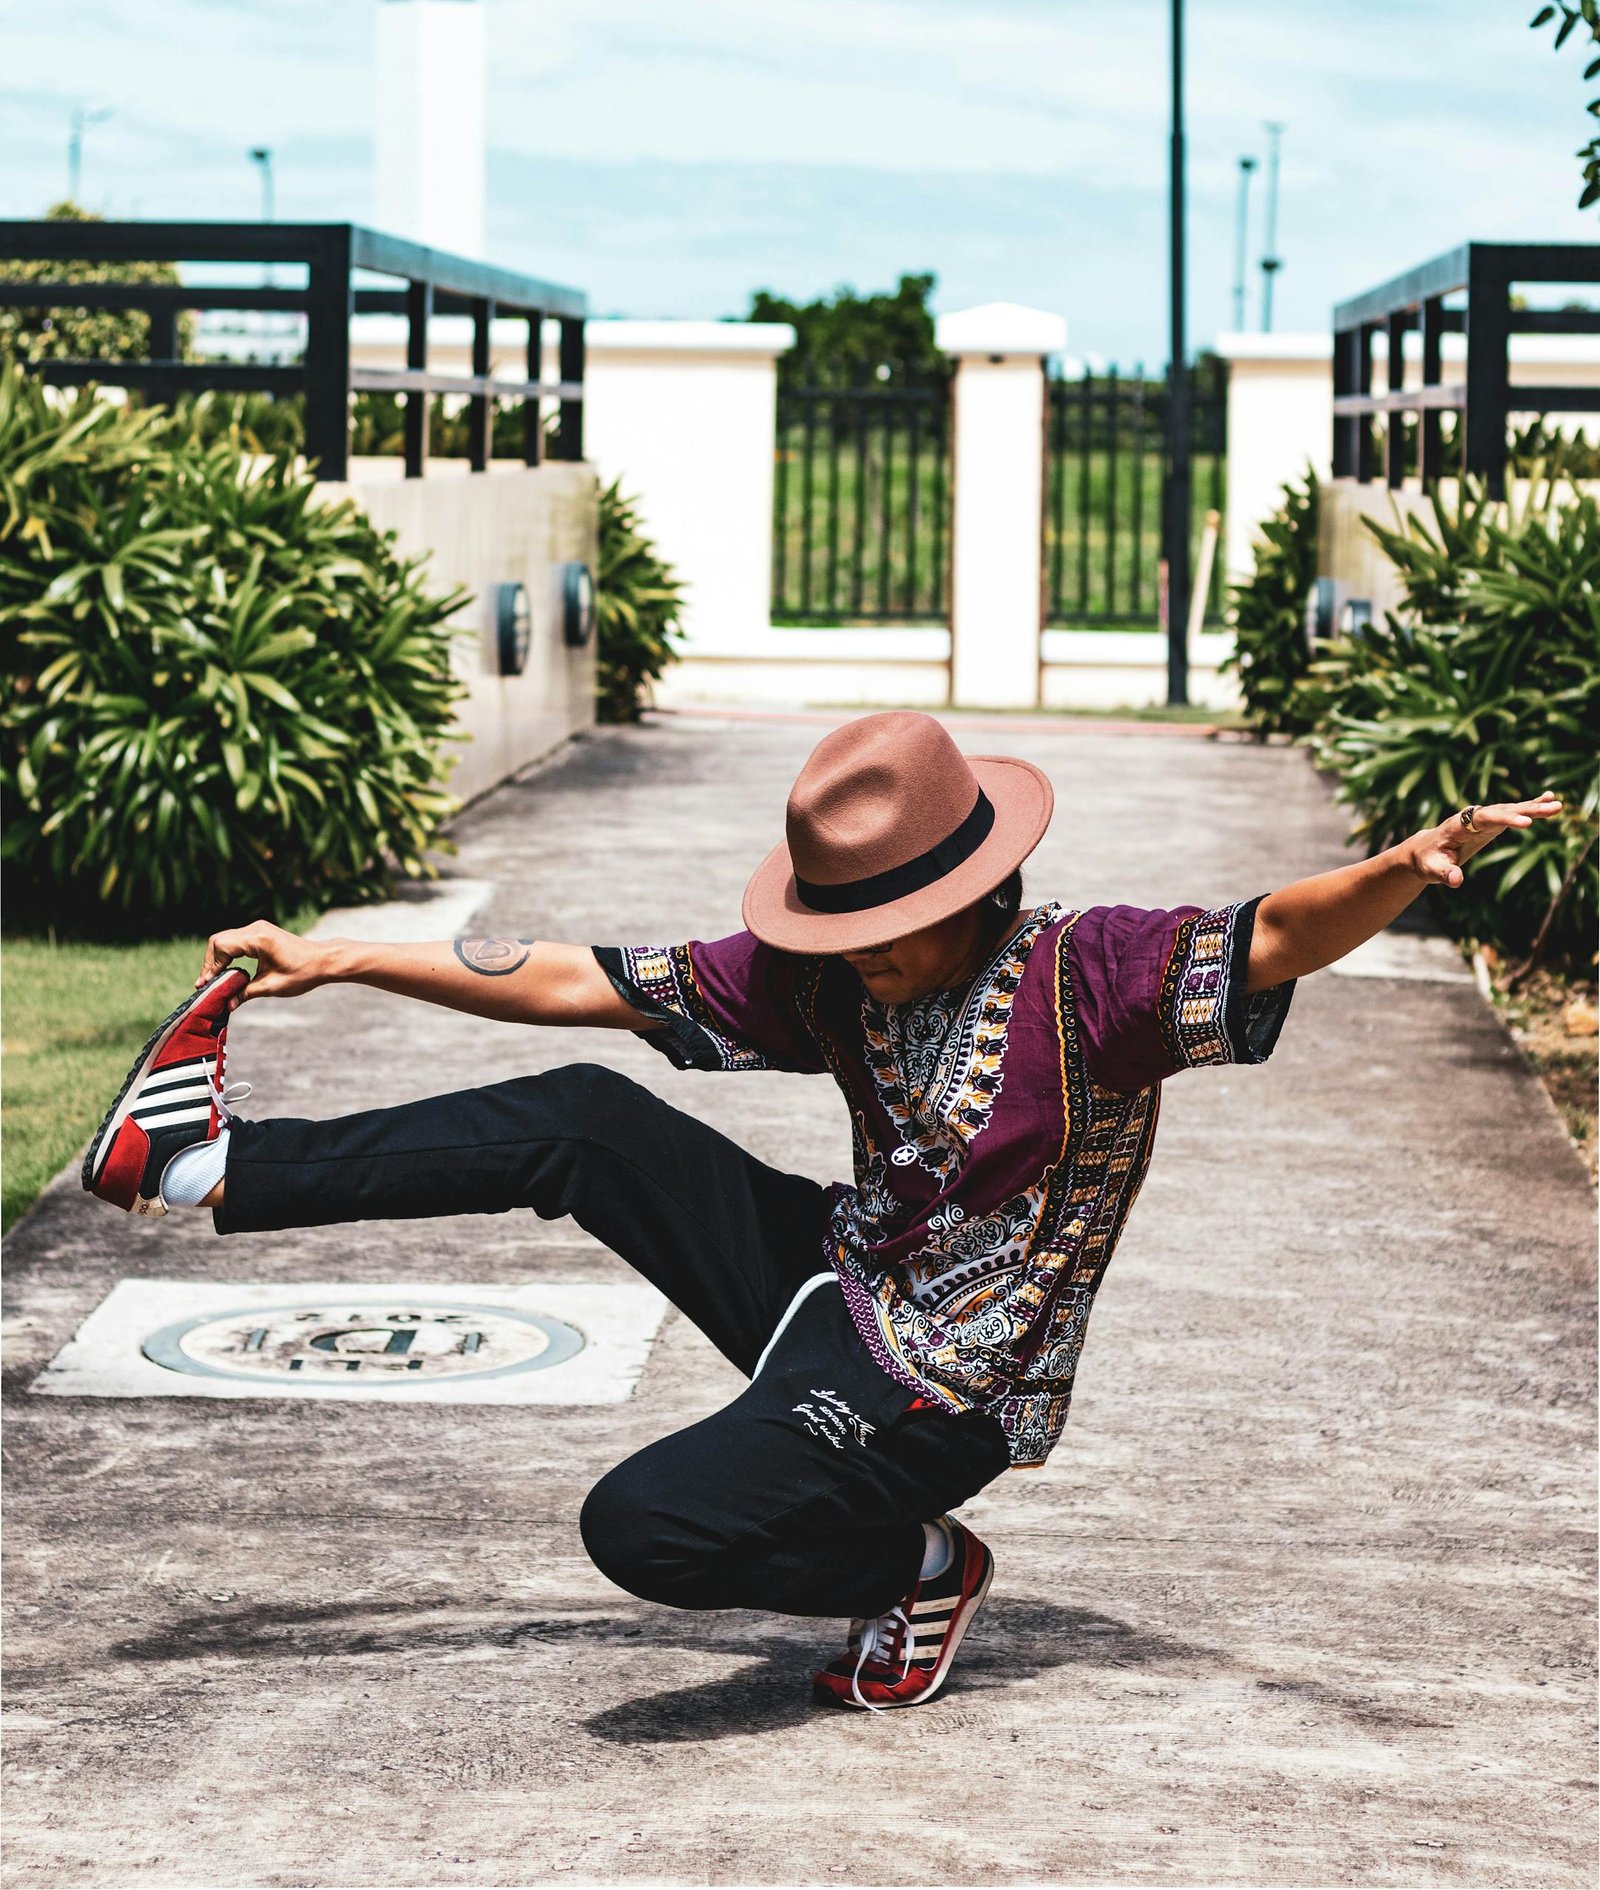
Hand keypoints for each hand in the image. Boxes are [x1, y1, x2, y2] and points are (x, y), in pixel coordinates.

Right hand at [198, 921, 329, 1003]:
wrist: (324, 961)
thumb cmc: (302, 973)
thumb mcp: (272, 987)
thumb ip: (246, 993)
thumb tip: (226, 1005)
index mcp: (258, 939)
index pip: (221, 947)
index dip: (210, 967)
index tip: (205, 985)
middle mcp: (256, 929)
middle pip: (219, 940)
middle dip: (210, 962)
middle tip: (206, 984)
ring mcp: (258, 928)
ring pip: (226, 939)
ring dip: (218, 958)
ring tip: (213, 980)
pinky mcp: (261, 933)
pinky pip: (236, 940)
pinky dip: (228, 954)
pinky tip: (226, 971)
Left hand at [1405, 792, 1563, 888]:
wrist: (1425, 850)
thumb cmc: (1427, 860)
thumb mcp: (1431, 870)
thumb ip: (1444, 874)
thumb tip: (1457, 880)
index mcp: (1458, 826)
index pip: (1484, 819)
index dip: (1505, 819)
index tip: (1526, 823)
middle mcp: (1472, 816)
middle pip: (1502, 811)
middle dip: (1527, 810)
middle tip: (1552, 808)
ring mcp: (1483, 817)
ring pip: (1510, 810)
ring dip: (1533, 807)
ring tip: (1557, 806)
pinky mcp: (1491, 822)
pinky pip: (1512, 812)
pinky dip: (1529, 806)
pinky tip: (1549, 799)